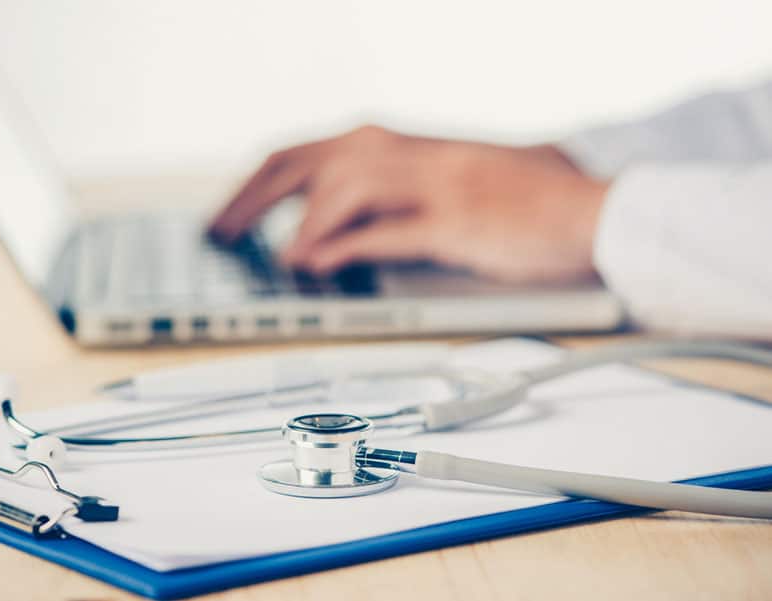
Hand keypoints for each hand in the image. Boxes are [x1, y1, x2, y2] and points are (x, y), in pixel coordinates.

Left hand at [209, 126, 609, 283]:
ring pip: (343, 188)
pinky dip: (342, 249)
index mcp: (411, 145)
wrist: (598, 209)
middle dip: (254, 195)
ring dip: (299, 225)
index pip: (316, 151)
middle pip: (310, 160)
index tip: (237, 208)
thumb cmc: (531, 199)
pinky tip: (314, 266)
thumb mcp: (457, 184)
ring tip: (273, 261)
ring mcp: (436, 185)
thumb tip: (343, 238)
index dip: (266, 180)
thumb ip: (402, 201)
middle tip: (220, 231)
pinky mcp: (458, 223)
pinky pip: (385, 232)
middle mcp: (415, 154)